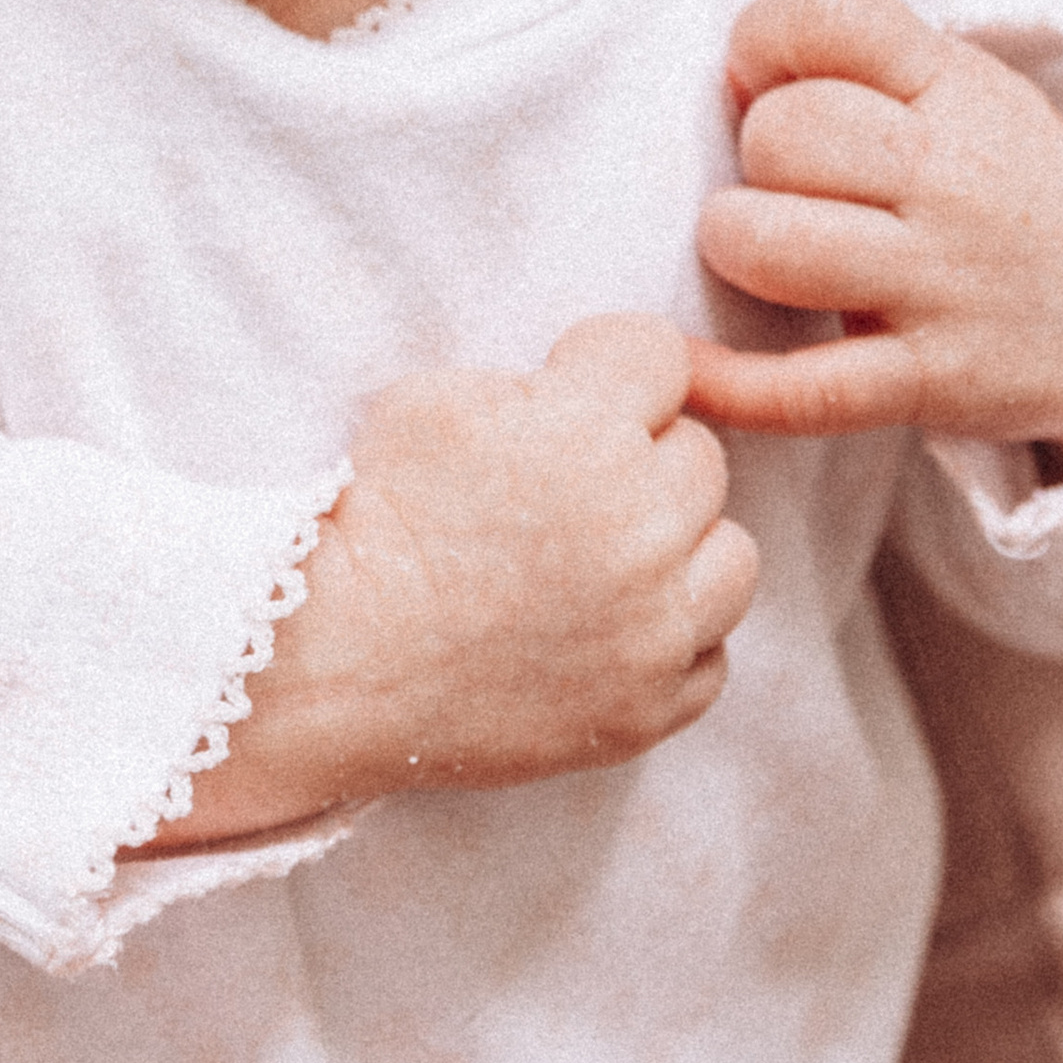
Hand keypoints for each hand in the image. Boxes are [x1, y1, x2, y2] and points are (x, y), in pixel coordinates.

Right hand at [147, 315, 758, 846]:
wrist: (332, 662)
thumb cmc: (371, 520)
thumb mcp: (432, 400)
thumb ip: (536, 381)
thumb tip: (600, 380)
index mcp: (588, 432)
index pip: (659, 355)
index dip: (609, 369)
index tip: (571, 394)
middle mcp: (641, 528)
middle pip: (700, 456)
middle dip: (640, 459)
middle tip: (565, 488)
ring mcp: (653, 628)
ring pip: (730, 557)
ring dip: (678, 551)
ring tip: (604, 560)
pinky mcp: (647, 708)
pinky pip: (710, 655)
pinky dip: (669, 641)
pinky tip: (603, 628)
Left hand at [686, 0, 1062, 487]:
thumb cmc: (1006, 188)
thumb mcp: (965, 91)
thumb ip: (861, 61)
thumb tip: (732, 72)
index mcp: (958, 86)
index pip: (832, 20)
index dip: (764, 39)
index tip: (765, 74)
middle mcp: (953, 179)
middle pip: (783, 135)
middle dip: (755, 156)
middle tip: (790, 182)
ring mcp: (941, 284)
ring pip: (772, 246)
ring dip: (738, 245)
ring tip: (763, 250)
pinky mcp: (928, 382)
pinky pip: (804, 389)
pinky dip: (731, 386)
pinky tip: (689, 371)